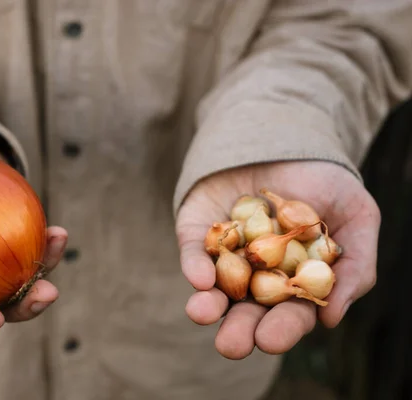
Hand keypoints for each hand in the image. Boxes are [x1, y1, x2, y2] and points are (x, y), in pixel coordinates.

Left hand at [176, 161, 378, 358]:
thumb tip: (330, 318)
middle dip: (238, 329)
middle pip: (246, 310)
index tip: (270, 339)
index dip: (281, 328)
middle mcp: (256, 275)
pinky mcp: (199, 232)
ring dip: (207, 305)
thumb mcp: (357, 215)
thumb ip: (356, 265)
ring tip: (202, 314)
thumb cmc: (326, 181)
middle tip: (232, 345)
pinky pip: (194, 251)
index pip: (289, 313)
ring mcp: (225, 255)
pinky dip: (194, 264)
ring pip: (213, 289)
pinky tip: (198, 277)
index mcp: (294, 281)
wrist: (288, 138)